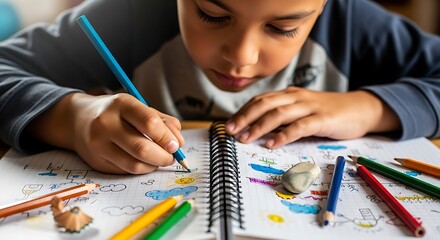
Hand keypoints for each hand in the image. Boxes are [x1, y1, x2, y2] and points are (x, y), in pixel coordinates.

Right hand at [27, 93, 183, 173]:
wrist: (78, 119)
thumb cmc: (117, 113)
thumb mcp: (138, 107)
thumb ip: (163, 121)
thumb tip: (179, 142)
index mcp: (121, 104)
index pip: (149, 123)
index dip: (167, 137)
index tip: (176, 145)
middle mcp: (106, 124)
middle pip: (142, 148)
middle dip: (164, 156)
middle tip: (172, 157)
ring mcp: (98, 144)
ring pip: (135, 165)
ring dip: (154, 166)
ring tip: (160, 159)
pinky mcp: (96, 162)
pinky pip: (126, 171)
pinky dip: (142, 169)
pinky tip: (145, 162)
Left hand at [225, 87, 400, 147]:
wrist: (360, 109)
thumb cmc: (327, 113)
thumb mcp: (301, 111)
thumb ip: (283, 118)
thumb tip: (259, 130)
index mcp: (289, 95)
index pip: (260, 100)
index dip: (243, 112)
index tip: (229, 125)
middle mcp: (296, 97)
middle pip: (264, 104)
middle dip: (245, 117)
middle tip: (230, 131)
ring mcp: (309, 107)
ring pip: (279, 114)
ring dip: (259, 126)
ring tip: (246, 138)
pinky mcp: (323, 119)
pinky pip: (300, 126)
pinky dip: (284, 135)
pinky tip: (272, 143)